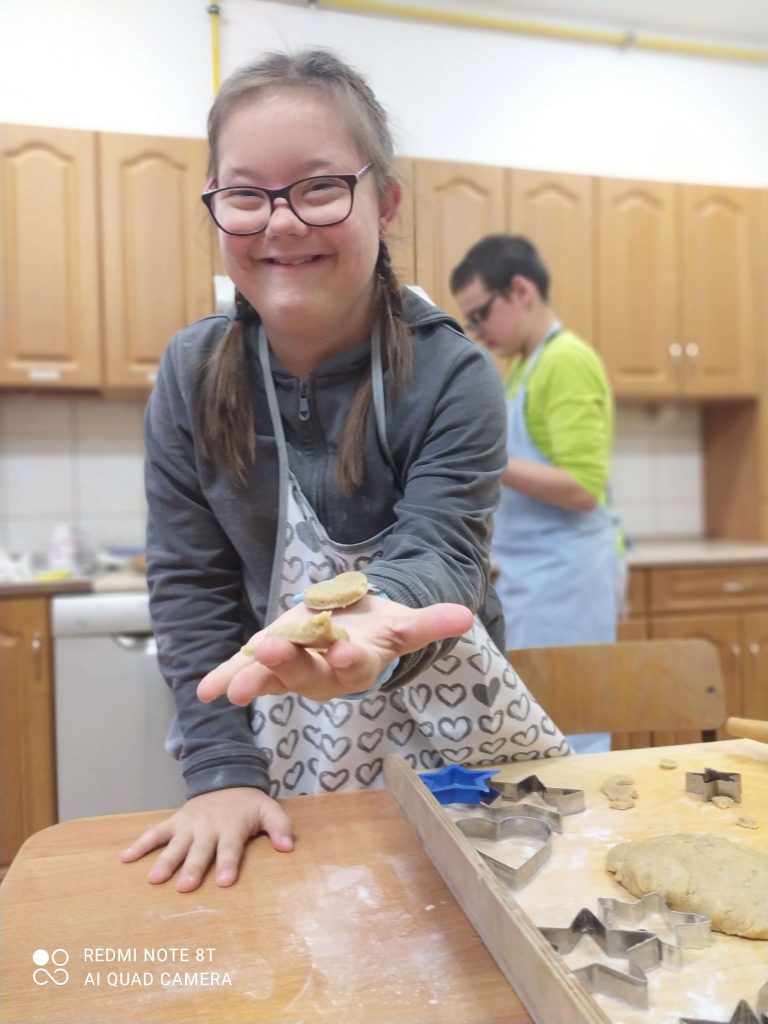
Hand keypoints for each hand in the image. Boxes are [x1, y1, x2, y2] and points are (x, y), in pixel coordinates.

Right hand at [120, 787, 293, 891]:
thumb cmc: (248, 805)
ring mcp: (188, 824)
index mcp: (231, 825)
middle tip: (185, 887)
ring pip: (175, 843)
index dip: (228, 864)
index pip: (230, 847)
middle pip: (200, 849)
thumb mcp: (269, 810)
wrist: (226, 778)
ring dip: (165, 860)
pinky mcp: (175, 821)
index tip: (224, 883)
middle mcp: (208, 826)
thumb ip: (280, 827)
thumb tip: (288, 847)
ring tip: (154, 879)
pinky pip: (155, 832)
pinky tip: (125, 858)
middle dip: (192, 867)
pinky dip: (140, 844)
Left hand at [197, 596, 472, 704]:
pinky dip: (226, 677)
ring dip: (253, 678)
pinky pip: (246, 672)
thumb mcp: (403, 624)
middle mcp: (324, 674)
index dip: (349, 660)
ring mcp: (293, 670)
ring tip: (232, 688)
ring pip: (274, 677)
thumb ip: (429, 623)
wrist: (350, 632)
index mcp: (358, 664)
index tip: (343, 652)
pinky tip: (206, 690)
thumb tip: (466, 615)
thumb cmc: (377, 629)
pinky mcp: (269, 662)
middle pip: (307, 675)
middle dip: (289, 666)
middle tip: (273, 652)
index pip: (355, 665)